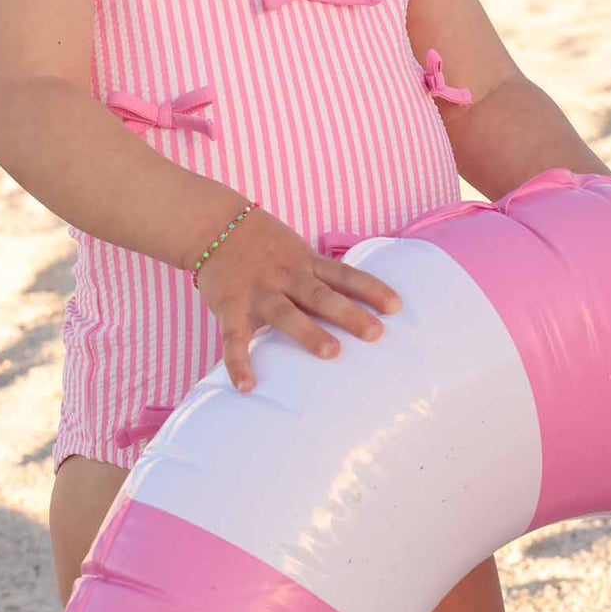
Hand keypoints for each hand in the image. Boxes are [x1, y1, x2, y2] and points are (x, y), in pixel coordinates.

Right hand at [190, 205, 402, 391]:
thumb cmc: (264, 245)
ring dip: (308, 333)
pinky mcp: (230, 305)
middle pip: (321, 295)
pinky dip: (239, 362)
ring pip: (286, 313)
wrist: (214, 225)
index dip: (371, 289)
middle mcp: (286, 276)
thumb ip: (319, 277)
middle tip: (375, 333)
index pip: (345, 275)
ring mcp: (258, 291)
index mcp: (306, 262)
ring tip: (331, 352)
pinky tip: (247, 386)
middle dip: (348, 313)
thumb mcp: (297, 251)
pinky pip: (234, 337)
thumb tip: (357, 305)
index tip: (397, 306)